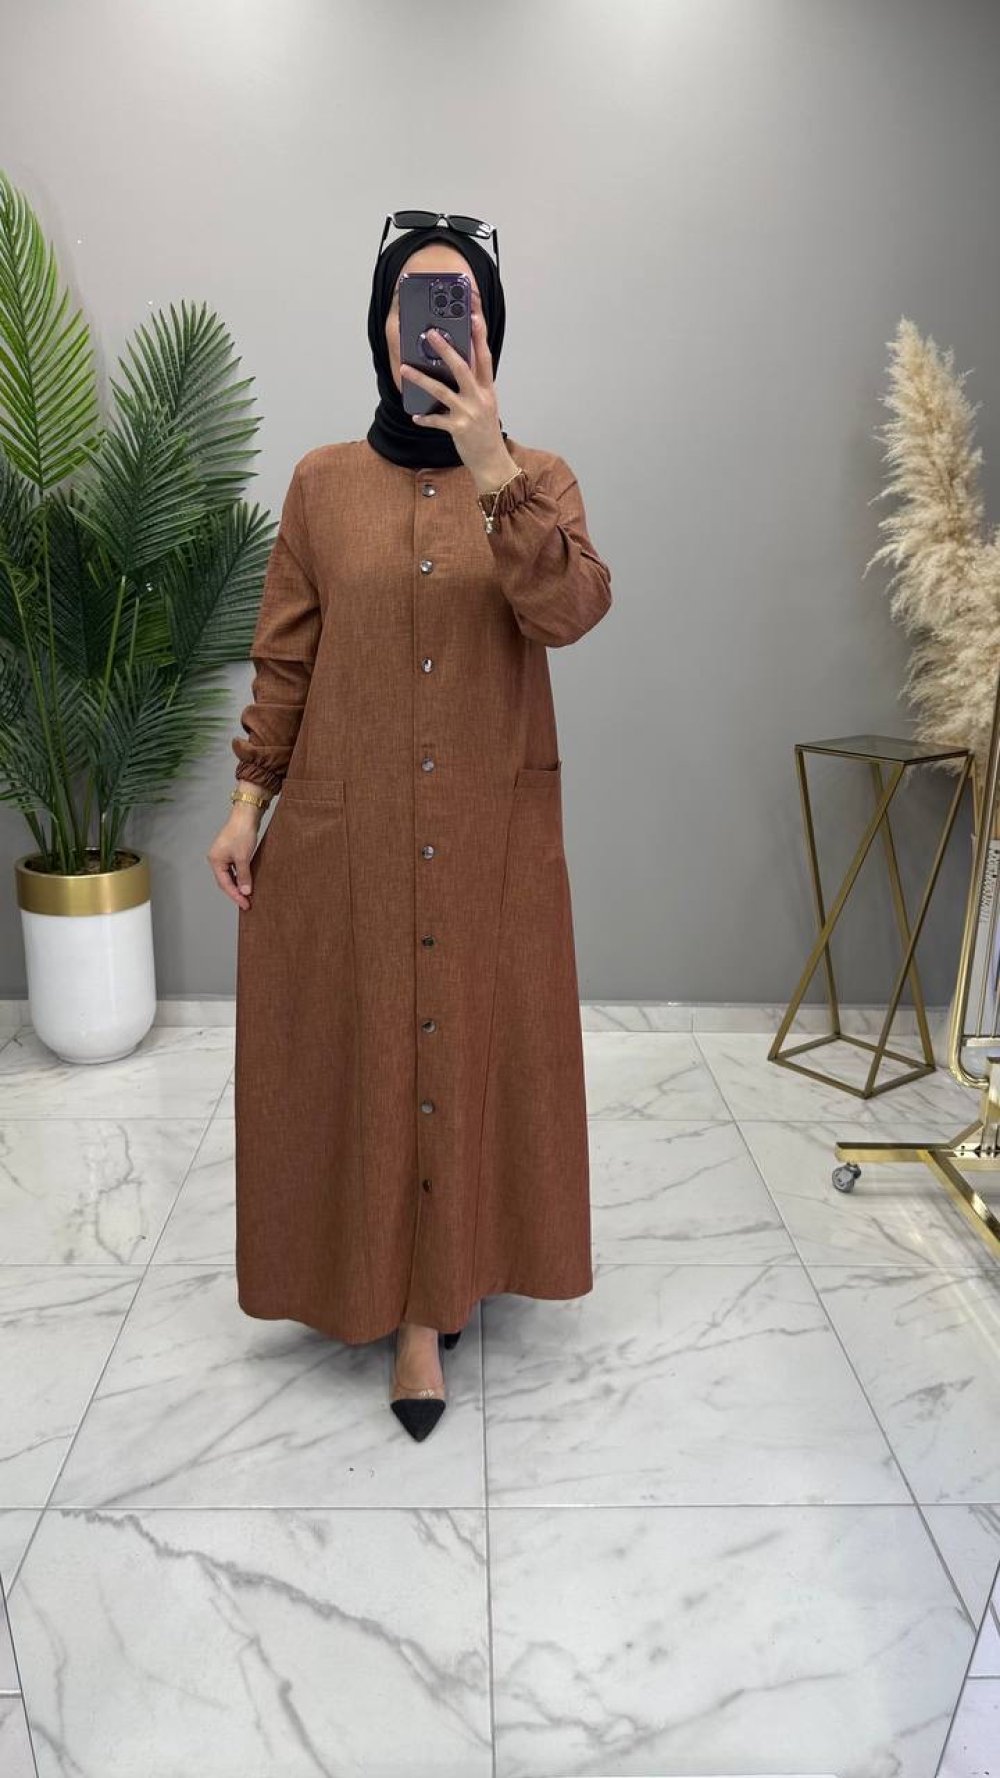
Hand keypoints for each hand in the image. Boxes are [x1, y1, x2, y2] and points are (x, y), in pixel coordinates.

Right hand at [207, 802, 264, 909]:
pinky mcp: (231, 851)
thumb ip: (244, 876)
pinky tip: (247, 882)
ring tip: (248, 896)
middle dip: (236, 892)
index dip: (235, 896)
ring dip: (238, 885)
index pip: (224, 884)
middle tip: (247, 903)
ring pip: (230, 875)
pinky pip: (234, 868)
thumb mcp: (244, 858)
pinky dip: (240, 876)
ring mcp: (223, 854)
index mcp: (215, 860)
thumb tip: (245, 892)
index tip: (245, 905)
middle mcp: (216, 858)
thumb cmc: (242, 833)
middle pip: (225, 881)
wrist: (246, 815)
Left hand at [399, 284, 514, 486]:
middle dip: (445, 349)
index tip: (474, 317)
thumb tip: (459, 367)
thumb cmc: (486, 432)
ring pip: (442, 391)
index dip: (480, 336)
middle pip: (462, 367)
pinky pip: (436, 420)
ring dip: (421, 379)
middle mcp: (479, 398)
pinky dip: (425, 417)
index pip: (484, 357)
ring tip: (406, 369)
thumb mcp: (486, 405)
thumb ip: (475, 386)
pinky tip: (415, 416)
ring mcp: (468, 413)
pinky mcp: (458, 429)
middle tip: (430, 334)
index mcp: (487, 389)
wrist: (493, 461)